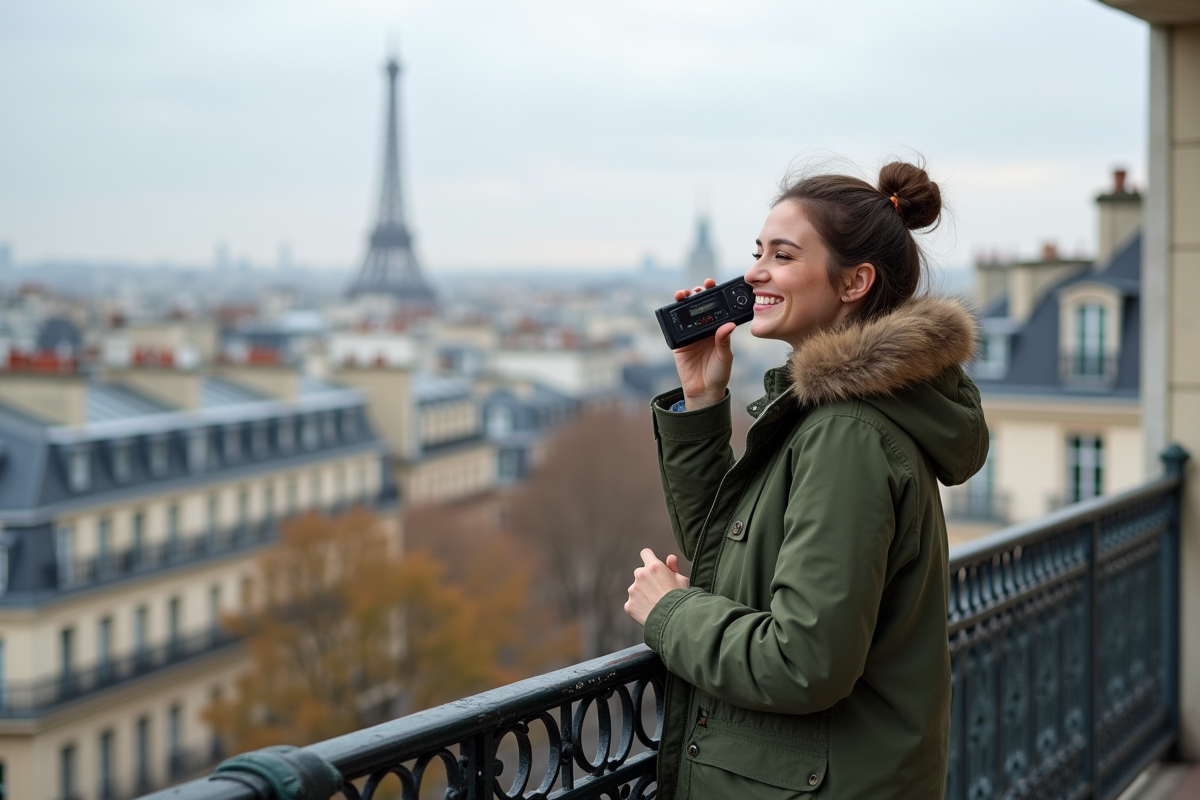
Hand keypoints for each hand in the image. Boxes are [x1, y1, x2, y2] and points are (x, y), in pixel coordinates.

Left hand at [625, 549, 688, 626]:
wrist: (673, 620)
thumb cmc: (681, 599)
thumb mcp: (682, 580)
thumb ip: (673, 567)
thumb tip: (670, 558)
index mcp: (654, 567)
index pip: (646, 553)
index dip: (650, 558)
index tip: (652, 564)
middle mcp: (640, 575)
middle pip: (640, 572)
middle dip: (647, 579)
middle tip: (658, 590)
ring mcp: (633, 590)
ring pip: (635, 588)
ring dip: (642, 593)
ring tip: (655, 603)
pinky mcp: (629, 605)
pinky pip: (633, 603)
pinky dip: (639, 607)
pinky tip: (649, 612)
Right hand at [671, 278, 734, 409]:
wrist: (704, 391)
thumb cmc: (719, 374)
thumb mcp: (725, 357)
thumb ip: (724, 341)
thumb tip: (728, 325)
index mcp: (716, 329)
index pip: (715, 307)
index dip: (713, 295)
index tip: (712, 285)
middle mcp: (703, 329)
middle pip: (698, 306)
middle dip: (696, 294)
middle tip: (698, 289)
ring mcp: (689, 335)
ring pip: (684, 313)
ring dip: (682, 302)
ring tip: (683, 295)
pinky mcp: (678, 343)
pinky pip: (673, 328)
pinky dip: (671, 319)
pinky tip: (673, 310)